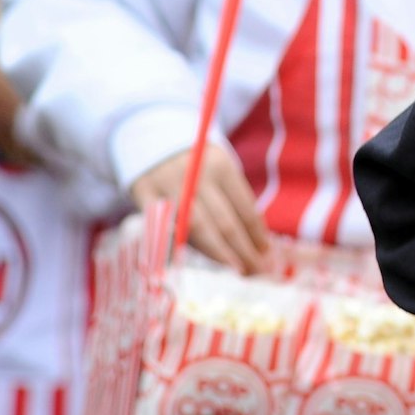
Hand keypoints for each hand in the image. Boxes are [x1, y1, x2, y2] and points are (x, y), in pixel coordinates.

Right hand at [131, 144, 270, 274]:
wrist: (153, 143)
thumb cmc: (197, 165)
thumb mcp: (219, 171)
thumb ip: (233, 201)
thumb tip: (257, 242)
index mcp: (221, 167)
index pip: (245, 207)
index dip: (257, 234)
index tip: (268, 253)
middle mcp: (197, 177)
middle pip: (225, 223)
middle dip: (244, 250)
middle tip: (259, 271)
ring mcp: (170, 189)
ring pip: (199, 230)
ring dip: (221, 254)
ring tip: (239, 270)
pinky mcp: (146, 199)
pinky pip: (169, 230)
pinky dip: (189, 247)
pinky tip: (205, 260)